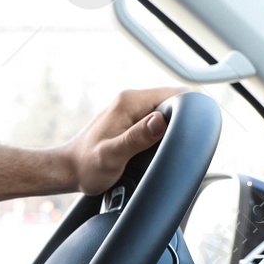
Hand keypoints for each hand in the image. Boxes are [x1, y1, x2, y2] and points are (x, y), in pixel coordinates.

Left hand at [58, 87, 186, 194]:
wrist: (68, 170)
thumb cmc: (86, 166)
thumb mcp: (112, 155)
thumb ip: (136, 138)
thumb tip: (160, 121)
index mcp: (129, 102)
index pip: (174, 93)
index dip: (189, 110)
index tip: (194, 130)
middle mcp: (131, 101)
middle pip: (173, 101)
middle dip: (184, 120)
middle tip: (185, 143)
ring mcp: (131, 110)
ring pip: (167, 112)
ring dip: (174, 128)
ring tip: (175, 147)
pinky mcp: (131, 121)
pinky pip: (156, 121)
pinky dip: (164, 133)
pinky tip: (163, 148)